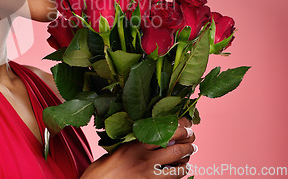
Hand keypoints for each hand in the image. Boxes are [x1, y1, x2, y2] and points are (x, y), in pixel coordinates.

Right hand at [81, 118, 196, 178]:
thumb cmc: (106, 166)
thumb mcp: (120, 148)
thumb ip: (138, 142)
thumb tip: (159, 136)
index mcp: (136, 145)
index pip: (166, 132)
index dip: (181, 127)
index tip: (186, 124)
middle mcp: (146, 160)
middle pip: (177, 149)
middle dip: (189, 142)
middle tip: (191, 139)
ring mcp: (151, 176)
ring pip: (180, 167)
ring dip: (187, 160)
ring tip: (188, 155)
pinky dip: (181, 173)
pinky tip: (180, 169)